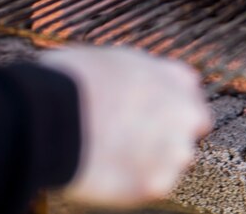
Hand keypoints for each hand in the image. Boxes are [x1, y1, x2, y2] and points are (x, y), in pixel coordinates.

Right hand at [40, 46, 210, 207]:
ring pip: (173, 162)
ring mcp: (174, 151)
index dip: (169, 103)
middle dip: (171, 134)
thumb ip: (138, 74)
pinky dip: (132, 184)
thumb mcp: (113, 58)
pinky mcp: (156, 184)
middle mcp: (185, 113)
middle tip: (135, 137)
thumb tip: (130, 83)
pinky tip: (107, 171)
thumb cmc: (72, 80)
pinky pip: (151, 187)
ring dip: (152, 160)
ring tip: (113, 155)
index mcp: (175, 77)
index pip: (190, 92)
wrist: (53, 114)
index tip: (151, 110)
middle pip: (192, 128)